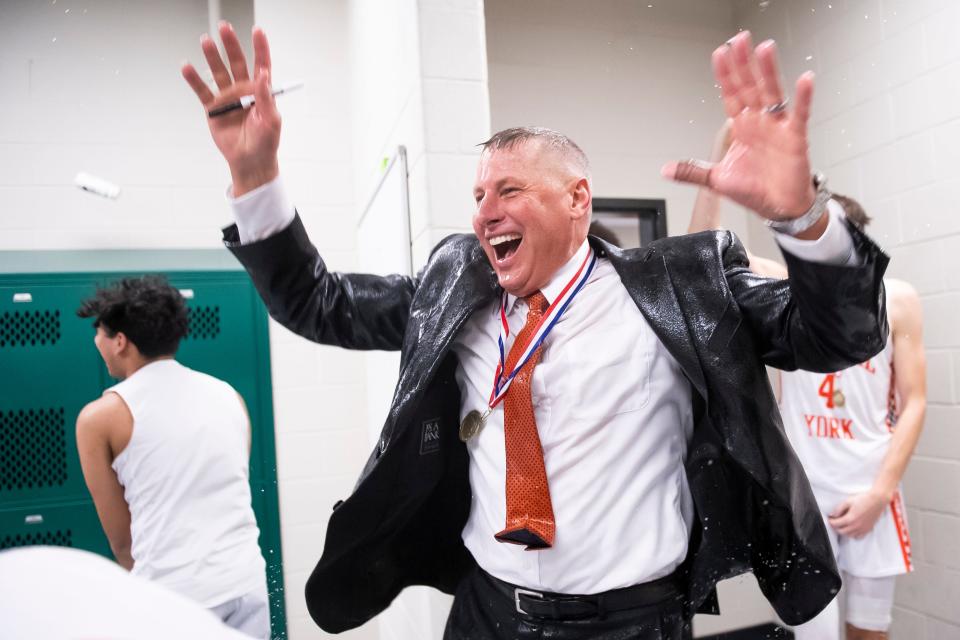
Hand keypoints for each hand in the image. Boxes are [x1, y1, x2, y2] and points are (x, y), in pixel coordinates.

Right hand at [181, 22, 280, 195]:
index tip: (257, 31)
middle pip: (236, 62)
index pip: (261, 64)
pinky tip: (187, 67)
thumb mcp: (271, 120)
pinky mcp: (214, 109)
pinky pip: (202, 91)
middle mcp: (243, 90)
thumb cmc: (265, 143)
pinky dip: (194, 79)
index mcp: (260, 91)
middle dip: (231, 45)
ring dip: (212, 57)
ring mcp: (227, 98)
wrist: (250, 161)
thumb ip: (266, 97)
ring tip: (206, 42)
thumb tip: (263, 74)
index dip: (260, 47)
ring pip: (218, 72)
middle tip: (224, 29)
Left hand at [663, 32, 816, 220]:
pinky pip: (800, 114)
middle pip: (750, 86)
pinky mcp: (795, 138)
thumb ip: (692, 171)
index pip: (730, 94)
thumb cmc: (753, 189)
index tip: (720, 53)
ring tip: (764, 48)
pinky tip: (804, 79)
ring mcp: (777, 127)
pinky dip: (803, 97)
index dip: (725, 75)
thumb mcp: (716, 180)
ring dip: (768, 70)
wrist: (778, 207)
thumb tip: (666, 169)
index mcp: (741, 127)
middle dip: (743, 63)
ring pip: (772, 92)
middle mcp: (759, 121)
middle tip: (740, 38)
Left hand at [827, 490, 889, 538]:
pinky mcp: (868, 529)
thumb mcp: (848, 501)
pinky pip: (858, 537)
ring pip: (849, 535)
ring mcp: (863, 529)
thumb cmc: (864, 499)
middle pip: (841, 531)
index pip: (836, 524)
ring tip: (843, 525)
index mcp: (850, 519)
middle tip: (835, 522)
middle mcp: (857, 526)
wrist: (877, 500)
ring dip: (844, 531)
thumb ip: (839, 509)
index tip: (830, 519)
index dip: (831, 521)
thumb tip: (832, 514)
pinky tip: (852, 529)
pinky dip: (853, 535)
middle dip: (836, 527)